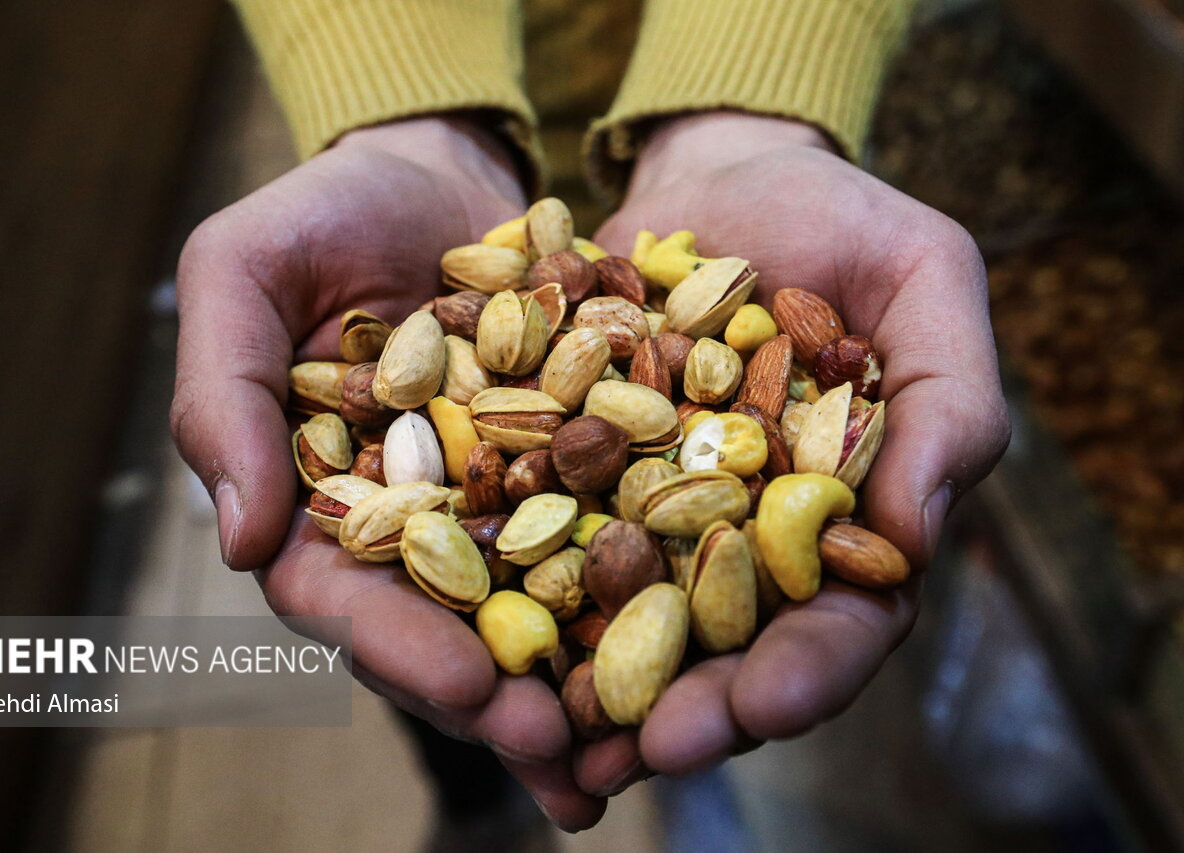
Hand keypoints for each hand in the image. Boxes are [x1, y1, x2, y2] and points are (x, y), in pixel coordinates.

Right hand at [171, 117, 606, 829]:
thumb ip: (223, 395)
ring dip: (577, 685)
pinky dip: (645, 595)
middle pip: (446, 631)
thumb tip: (237, 543)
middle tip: (563, 755)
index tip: (463, 686)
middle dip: (501, 697)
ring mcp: (497, 508)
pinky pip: (611, 540)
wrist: (442, 167)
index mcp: (322, 501)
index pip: (344, 596)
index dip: (397, 646)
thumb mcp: (248, 273)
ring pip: (533, 613)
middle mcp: (413, 526)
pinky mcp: (576, 475)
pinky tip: (696, 652)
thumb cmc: (327, 211)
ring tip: (630, 754)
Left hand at [570, 112, 1009, 797]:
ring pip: (619, 618)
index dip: (806, 673)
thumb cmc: (842, 221)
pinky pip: (533, 534)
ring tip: (542, 733)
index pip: (841, 621)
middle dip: (686, 704)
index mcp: (840, 518)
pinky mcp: (568, 474)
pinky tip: (467, 621)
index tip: (762, 707)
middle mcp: (741, 537)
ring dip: (582, 680)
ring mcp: (648, 513)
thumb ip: (947, 400)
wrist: (719, 173)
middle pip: (721, 648)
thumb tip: (918, 538)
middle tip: (639, 749)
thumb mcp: (924, 279)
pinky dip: (507, 580)